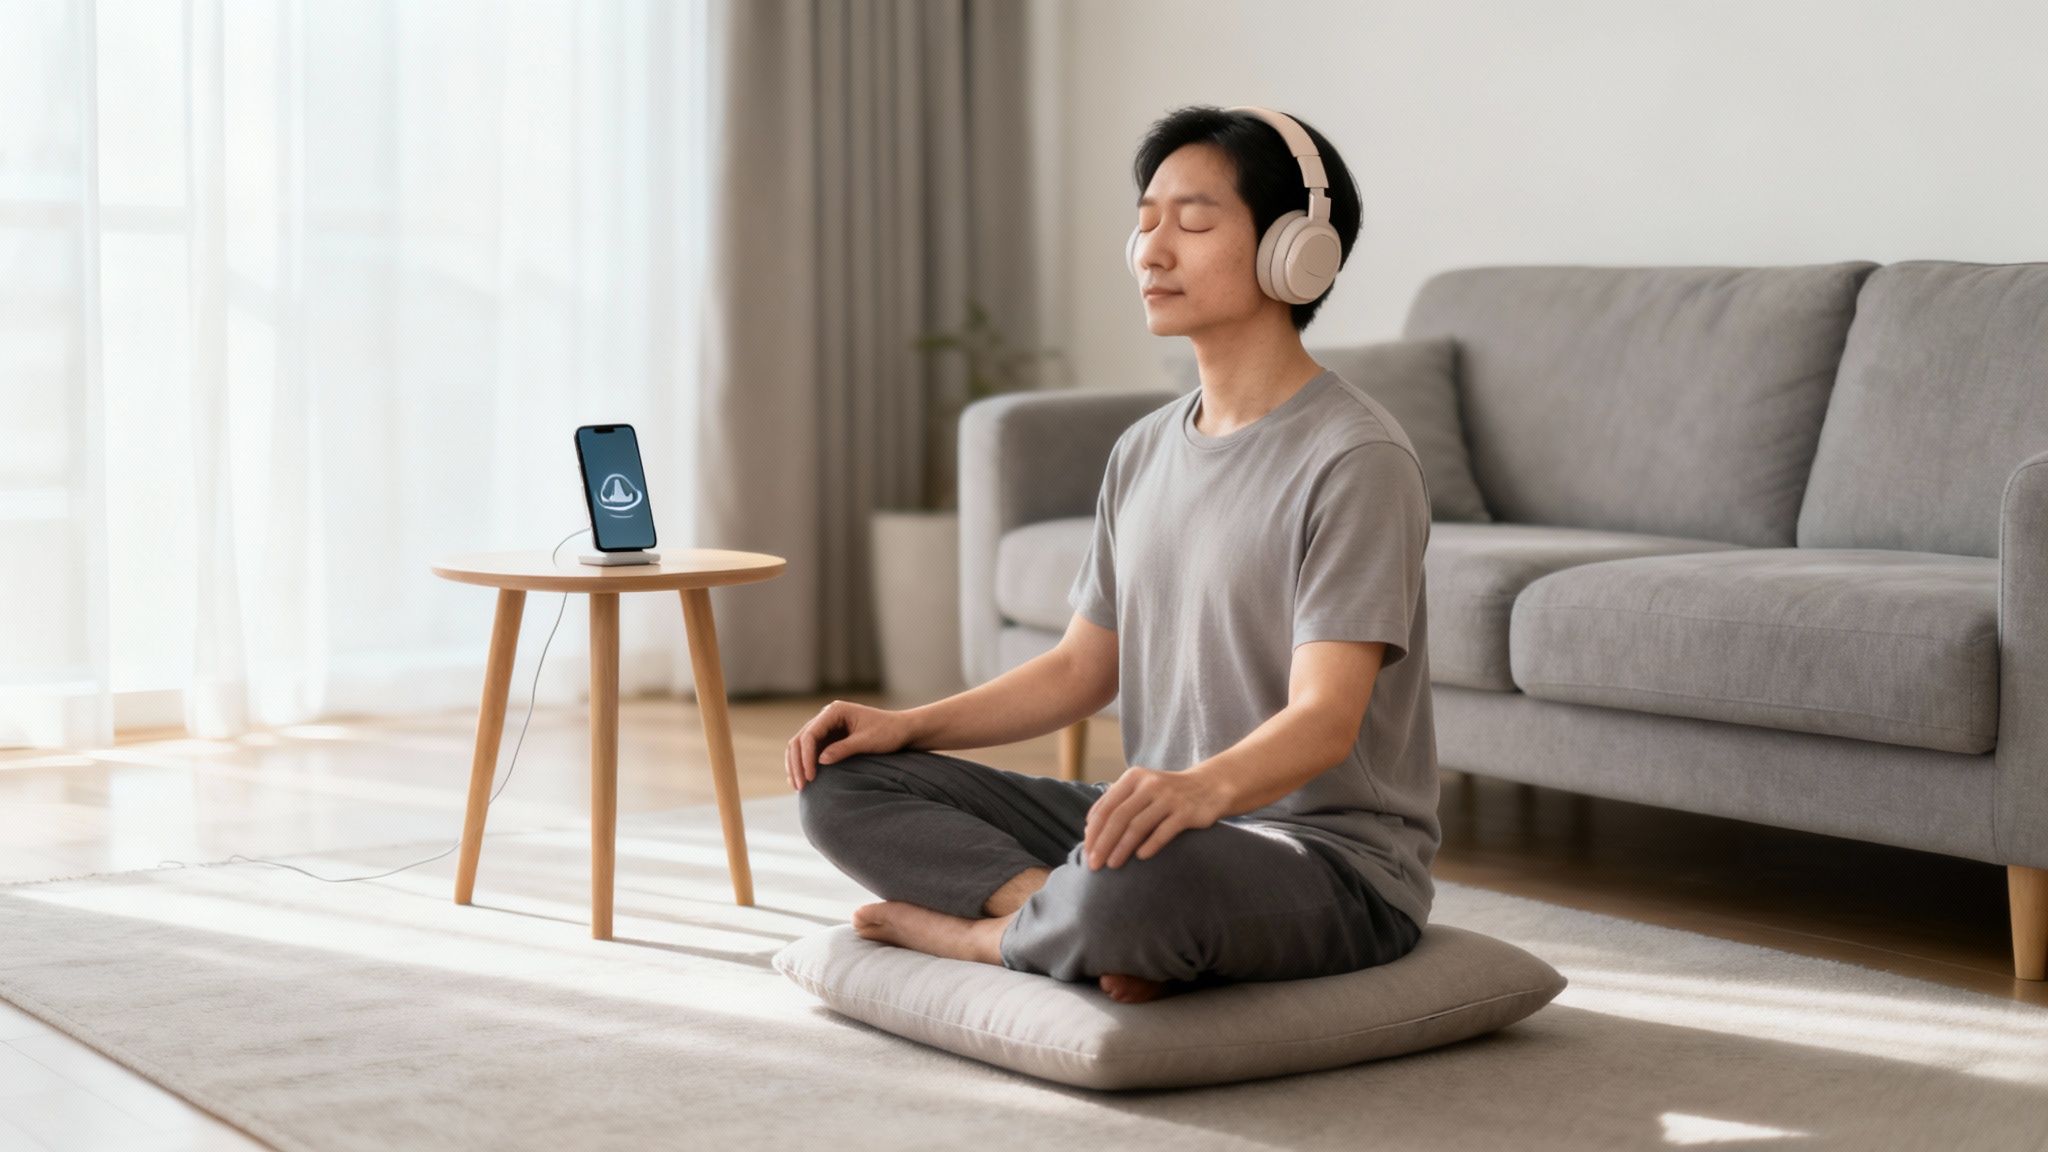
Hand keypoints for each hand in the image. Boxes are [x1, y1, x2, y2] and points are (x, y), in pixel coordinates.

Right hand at [786, 700, 918, 791]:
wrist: (902, 730)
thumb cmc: (889, 732)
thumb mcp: (868, 741)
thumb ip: (844, 749)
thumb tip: (820, 761)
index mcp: (835, 711)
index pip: (810, 734)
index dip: (806, 757)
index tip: (811, 778)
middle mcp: (826, 716)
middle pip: (800, 740)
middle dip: (797, 763)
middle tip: (800, 786)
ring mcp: (826, 727)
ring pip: (800, 745)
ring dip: (797, 765)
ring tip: (798, 787)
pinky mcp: (829, 738)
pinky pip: (810, 751)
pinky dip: (804, 765)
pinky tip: (803, 780)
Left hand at [1083, 766, 1228, 869]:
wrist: (1209, 787)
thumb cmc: (1166, 794)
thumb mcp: (1141, 789)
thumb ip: (1117, 802)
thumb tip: (1089, 828)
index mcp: (1134, 778)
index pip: (1106, 806)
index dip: (1094, 831)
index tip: (1086, 851)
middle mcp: (1150, 785)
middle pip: (1119, 817)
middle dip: (1103, 843)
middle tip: (1093, 864)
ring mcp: (1169, 798)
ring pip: (1138, 826)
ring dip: (1122, 848)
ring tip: (1112, 865)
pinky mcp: (1187, 812)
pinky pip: (1164, 832)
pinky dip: (1150, 845)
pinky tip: (1140, 858)